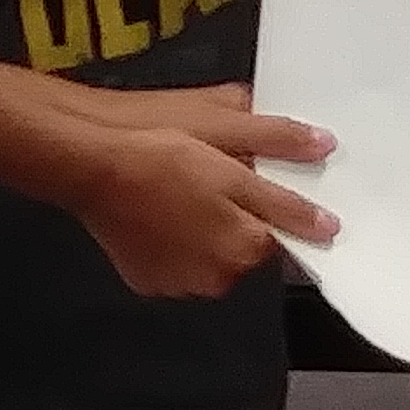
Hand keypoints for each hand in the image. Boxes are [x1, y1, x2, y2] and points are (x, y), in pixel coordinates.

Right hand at [48, 81, 338, 298]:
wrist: (86, 160)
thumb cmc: (157, 141)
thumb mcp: (229, 126)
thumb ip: (281, 142)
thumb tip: (323, 146)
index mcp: (246, 240)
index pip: (286, 232)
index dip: (285, 207)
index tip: (280, 191)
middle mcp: (218, 274)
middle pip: (249, 248)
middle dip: (243, 219)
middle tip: (219, 178)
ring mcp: (180, 282)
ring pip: (214, 258)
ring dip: (211, 235)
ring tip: (186, 192)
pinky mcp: (149, 282)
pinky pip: (179, 265)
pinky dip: (178, 245)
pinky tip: (162, 212)